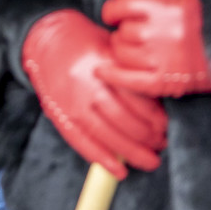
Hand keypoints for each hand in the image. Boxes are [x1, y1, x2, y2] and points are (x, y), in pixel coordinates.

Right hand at [22, 9, 167, 179]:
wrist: (45, 39)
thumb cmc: (85, 42)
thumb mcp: (111, 48)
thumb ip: (130, 75)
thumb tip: (157, 110)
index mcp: (102, 64)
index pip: (134, 97)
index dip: (154, 117)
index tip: (165, 127)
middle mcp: (86, 84)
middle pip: (122, 119)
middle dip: (147, 138)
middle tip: (161, 144)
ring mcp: (70, 101)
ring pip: (104, 134)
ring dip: (131, 152)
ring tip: (149, 160)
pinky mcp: (58, 113)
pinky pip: (81, 141)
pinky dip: (101, 158)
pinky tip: (119, 170)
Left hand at [96, 0, 210, 97]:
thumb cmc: (198, 17)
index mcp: (169, 7)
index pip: (123, 5)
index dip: (113, 10)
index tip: (115, 14)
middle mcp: (165, 32)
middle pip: (122, 31)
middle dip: (123, 30)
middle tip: (136, 32)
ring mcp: (165, 59)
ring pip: (122, 53)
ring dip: (122, 50)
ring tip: (137, 47)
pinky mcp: (166, 81)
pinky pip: (129, 80)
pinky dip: (113, 75)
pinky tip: (103, 71)